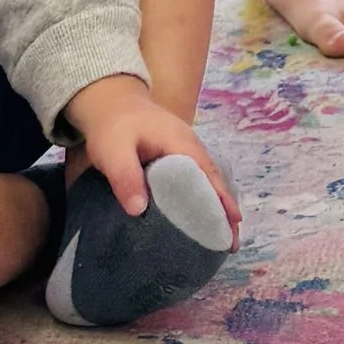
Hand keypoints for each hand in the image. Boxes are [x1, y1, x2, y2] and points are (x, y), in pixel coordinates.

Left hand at [64, 77, 241, 234]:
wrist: (110, 100)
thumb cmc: (112, 125)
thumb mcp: (113, 151)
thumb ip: (125, 177)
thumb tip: (139, 211)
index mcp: (181, 145)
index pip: (208, 176)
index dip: (221, 201)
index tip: (233, 225)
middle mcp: (190, 147)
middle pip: (215, 181)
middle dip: (225, 210)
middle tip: (231, 243)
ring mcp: (185, 150)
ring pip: (208, 181)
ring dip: (216, 206)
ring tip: (220, 236)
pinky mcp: (176, 156)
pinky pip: (197, 179)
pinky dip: (204, 198)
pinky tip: (200, 215)